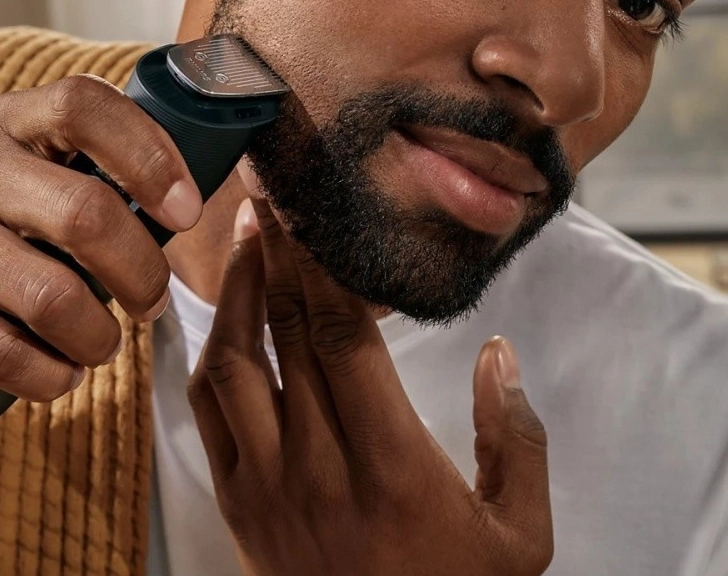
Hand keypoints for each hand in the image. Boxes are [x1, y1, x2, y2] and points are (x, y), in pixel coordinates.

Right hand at [0, 75, 202, 401]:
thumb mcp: (35, 192)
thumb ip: (102, 184)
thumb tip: (194, 203)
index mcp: (10, 124)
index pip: (84, 106)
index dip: (148, 154)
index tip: (186, 211)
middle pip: (85, 214)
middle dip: (141, 274)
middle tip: (151, 305)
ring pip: (51, 297)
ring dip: (97, 339)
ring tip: (99, 347)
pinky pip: (4, 352)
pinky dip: (49, 377)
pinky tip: (57, 376)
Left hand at [188, 195, 552, 574]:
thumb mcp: (520, 535)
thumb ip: (516, 440)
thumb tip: (497, 353)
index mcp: (392, 466)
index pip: (342, 340)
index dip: (322, 267)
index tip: (316, 213)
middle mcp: (318, 468)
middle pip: (284, 335)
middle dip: (277, 256)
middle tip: (272, 194)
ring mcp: (267, 488)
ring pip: (230, 368)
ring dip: (236, 295)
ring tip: (248, 240)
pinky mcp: (237, 507)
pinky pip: (207, 415)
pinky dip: (207, 357)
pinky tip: (221, 318)